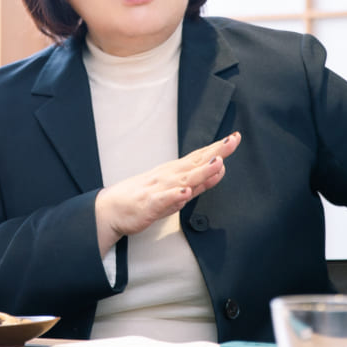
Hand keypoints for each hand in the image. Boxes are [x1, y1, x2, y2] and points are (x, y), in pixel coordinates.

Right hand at [93, 131, 240, 253]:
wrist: (111, 209)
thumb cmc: (143, 197)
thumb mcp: (176, 189)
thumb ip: (199, 182)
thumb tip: (220, 170)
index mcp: (175, 172)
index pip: (200, 157)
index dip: (218, 148)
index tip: (234, 138)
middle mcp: (168, 176)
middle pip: (195, 163)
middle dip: (215, 152)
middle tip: (232, 141)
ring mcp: (159, 189)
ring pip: (183, 179)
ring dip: (201, 171)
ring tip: (217, 162)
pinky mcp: (149, 204)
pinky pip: (163, 200)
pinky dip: (175, 195)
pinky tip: (185, 192)